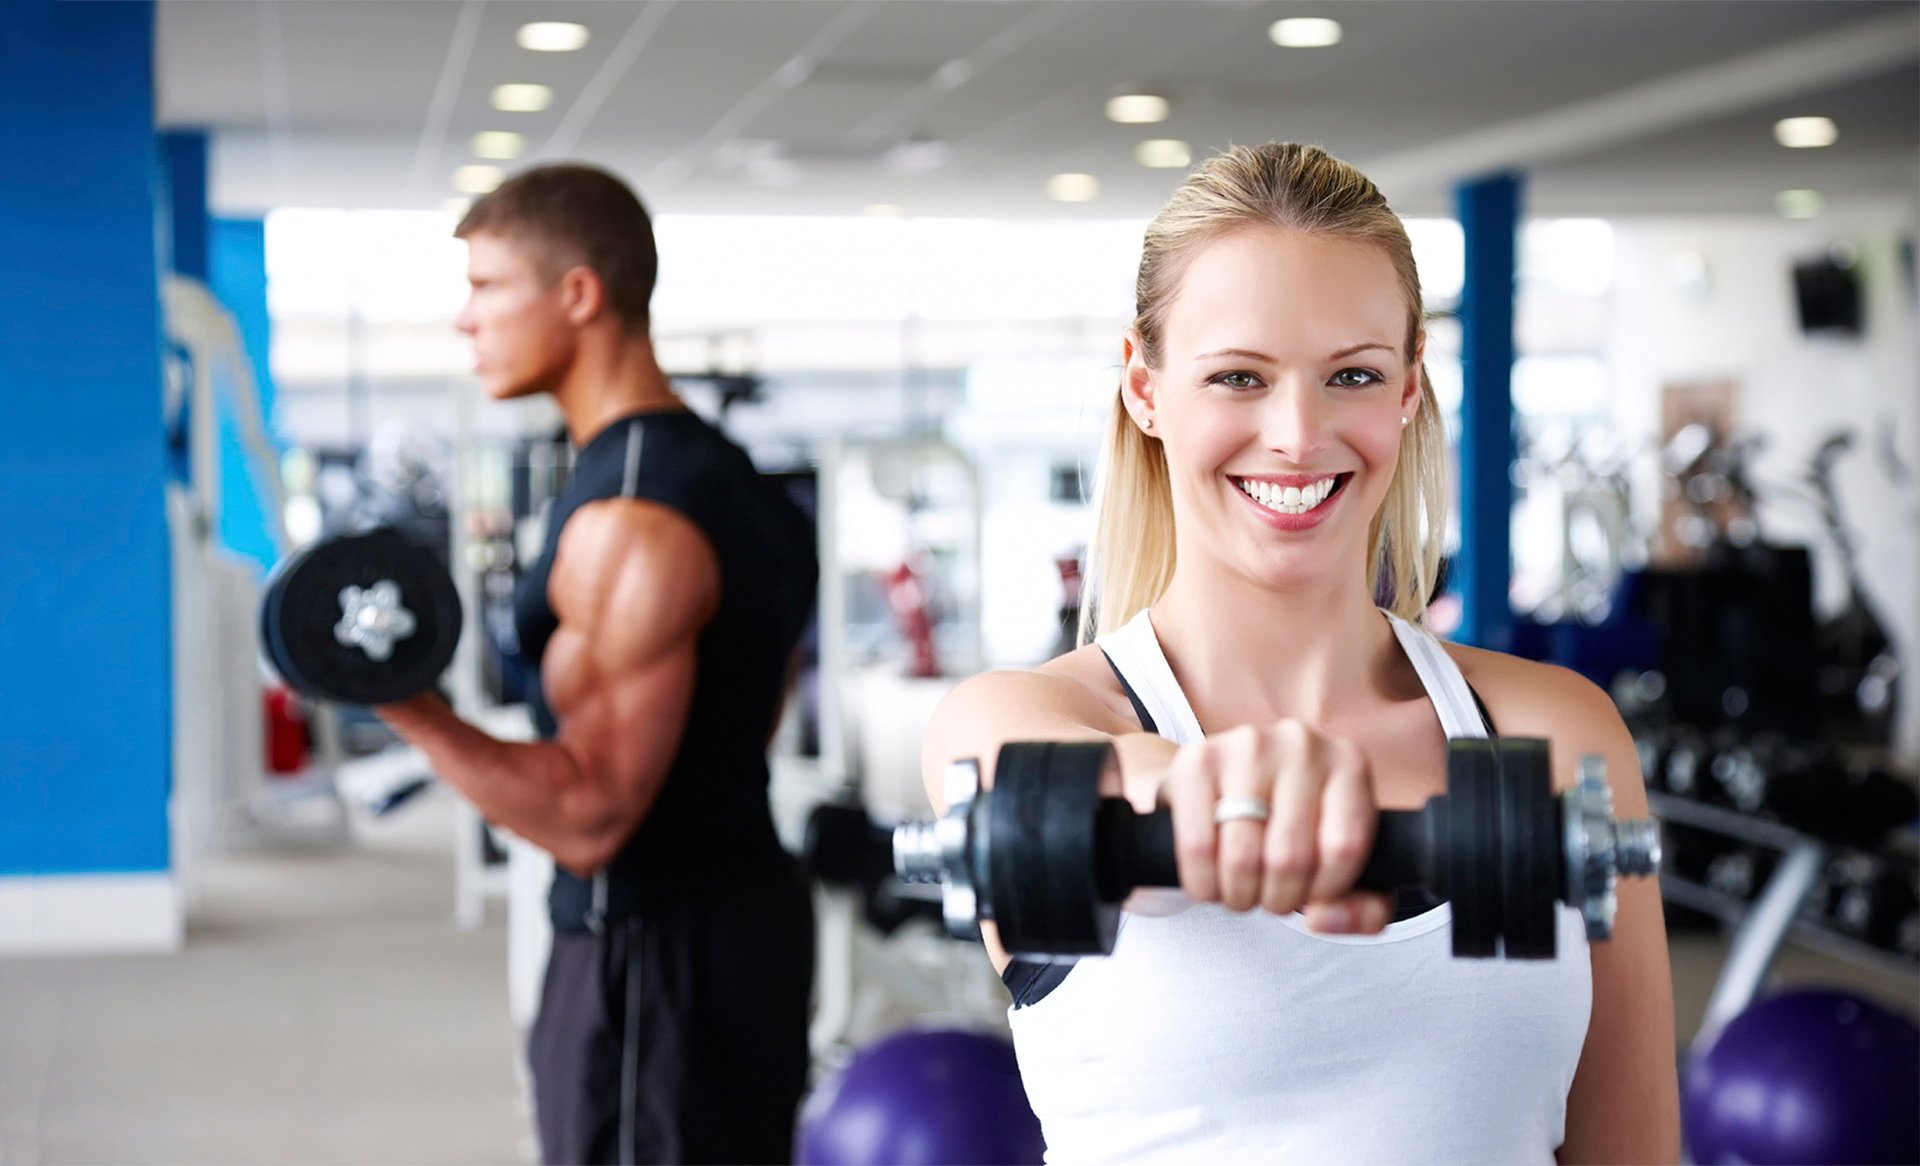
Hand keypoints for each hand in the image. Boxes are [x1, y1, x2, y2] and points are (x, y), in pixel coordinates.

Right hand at [1161, 719, 1391, 932]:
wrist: (1222, 789)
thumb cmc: (1290, 831)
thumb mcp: (1342, 869)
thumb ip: (1362, 910)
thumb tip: (1322, 919)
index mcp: (1348, 764)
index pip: (1345, 846)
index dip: (1325, 891)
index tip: (1311, 896)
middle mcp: (1301, 744)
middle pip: (1290, 857)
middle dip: (1276, 899)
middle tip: (1268, 897)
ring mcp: (1245, 746)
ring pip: (1242, 856)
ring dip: (1238, 895)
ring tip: (1240, 891)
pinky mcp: (1196, 760)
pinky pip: (1197, 847)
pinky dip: (1202, 883)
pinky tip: (1209, 881)